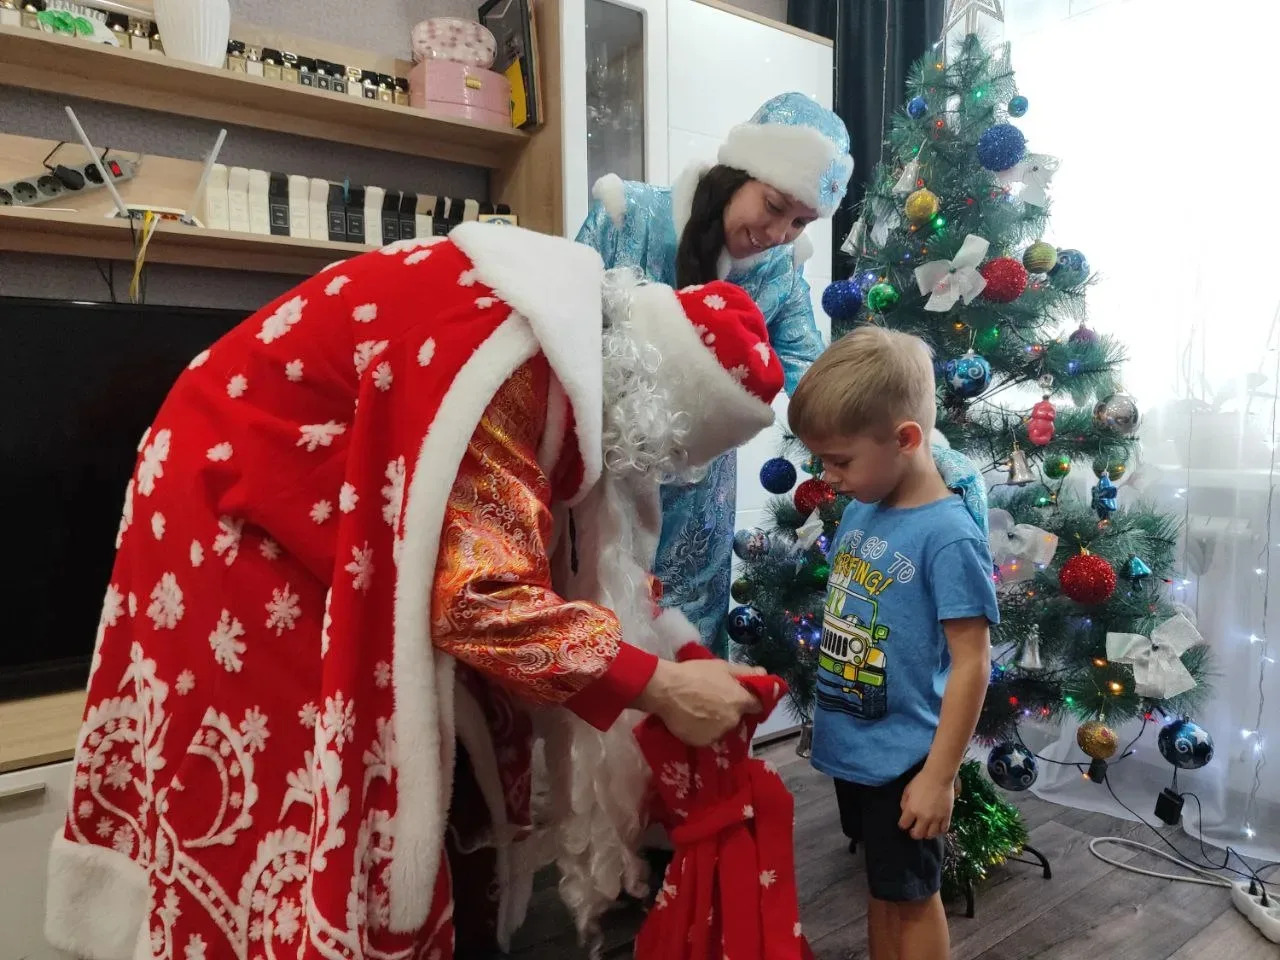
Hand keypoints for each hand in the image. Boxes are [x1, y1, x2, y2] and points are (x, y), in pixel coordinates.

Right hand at [634, 658, 764, 746]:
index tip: (742, 698)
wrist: (666, 690)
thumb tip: (765, 675)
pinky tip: (691, 720)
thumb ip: (746, 672)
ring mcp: (717, 733)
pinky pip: (707, 737)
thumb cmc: (694, 674)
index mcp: (740, 701)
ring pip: (722, 728)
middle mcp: (733, 720)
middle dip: (730, 711)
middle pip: (737, 718)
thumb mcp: (721, 667)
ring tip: (699, 710)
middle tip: (712, 701)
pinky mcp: (702, 742)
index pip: (757, 706)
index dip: (750, 701)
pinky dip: (702, 731)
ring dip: (716, 722)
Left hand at [898, 768, 955, 839]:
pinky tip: (936, 827)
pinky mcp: (947, 816)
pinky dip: (939, 831)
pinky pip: (943, 830)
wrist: (939, 776)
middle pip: (917, 834)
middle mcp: (924, 817)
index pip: (904, 825)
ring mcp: (936, 818)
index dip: (903, 825)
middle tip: (914, 829)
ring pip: (931, 835)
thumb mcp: (907, 790)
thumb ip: (904, 803)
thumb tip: (905, 813)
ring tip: (926, 829)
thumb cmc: (921, 781)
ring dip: (926, 834)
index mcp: (912, 809)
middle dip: (914, 833)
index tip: (904, 823)